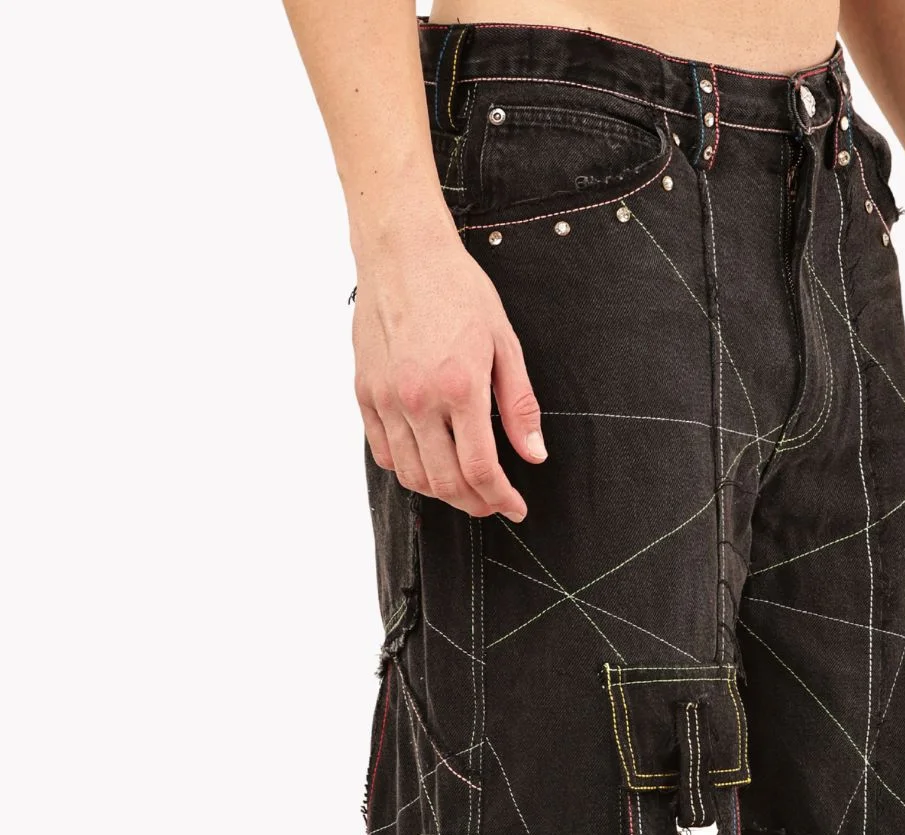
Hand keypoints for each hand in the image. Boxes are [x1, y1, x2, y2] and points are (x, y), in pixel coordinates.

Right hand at [354, 223, 544, 518]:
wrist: (403, 253)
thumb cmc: (456, 289)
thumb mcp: (504, 343)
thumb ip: (519, 406)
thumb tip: (533, 454)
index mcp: (459, 388)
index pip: (481, 470)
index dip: (501, 498)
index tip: (514, 506)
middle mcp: (418, 400)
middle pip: (445, 483)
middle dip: (475, 503)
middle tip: (492, 502)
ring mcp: (387, 399)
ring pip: (412, 476)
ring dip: (441, 492)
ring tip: (463, 488)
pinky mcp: (365, 393)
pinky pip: (384, 452)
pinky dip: (408, 469)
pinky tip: (428, 462)